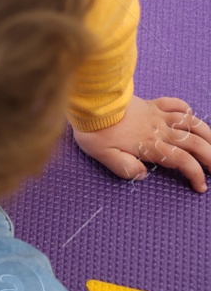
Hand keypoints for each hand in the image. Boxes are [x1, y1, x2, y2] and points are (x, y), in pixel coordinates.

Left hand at [72, 95, 210, 192]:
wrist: (91, 103)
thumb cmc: (94, 131)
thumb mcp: (103, 156)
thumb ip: (124, 168)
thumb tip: (143, 175)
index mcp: (150, 145)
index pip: (182, 161)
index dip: (195, 174)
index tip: (201, 186)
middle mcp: (160, 130)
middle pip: (194, 143)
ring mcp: (157, 115)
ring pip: (192, 123)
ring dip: (208, 134)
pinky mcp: (151, 103)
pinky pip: (175, 104)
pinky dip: (186, 109)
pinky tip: (191, 115)